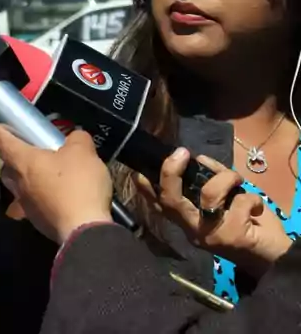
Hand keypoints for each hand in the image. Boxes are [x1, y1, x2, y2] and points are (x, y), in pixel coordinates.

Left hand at [0, 126, 113, 243]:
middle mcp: (18, 183)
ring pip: (17, 188)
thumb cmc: (77, 185)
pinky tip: (53, 199)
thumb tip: (75, 138)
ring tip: (42, 176)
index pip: (2, 142)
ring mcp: (25, 205)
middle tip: (29, 154)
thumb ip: (76, 139)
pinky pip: (31, 206)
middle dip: (13, 159)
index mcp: (23, 161)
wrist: (83, 231)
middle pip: (7, 168)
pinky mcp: (36, 222)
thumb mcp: (83, 152)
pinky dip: (38, 200)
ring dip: (25, 181)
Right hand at [136, 149, 292, 277]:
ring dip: (226, 178)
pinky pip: (239, 202)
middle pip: (171, 200)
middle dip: (171, 172)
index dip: (145, 189)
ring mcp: (210, 234)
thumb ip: (210, 182)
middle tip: (182, 152)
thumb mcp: (225, 202)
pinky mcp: (231, 236)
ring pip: (209, 194)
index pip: (160, 206)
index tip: (138, 171)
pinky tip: (256, 207)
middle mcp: (192, 230)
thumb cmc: (247, 227)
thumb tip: (199, 159)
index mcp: (187, 222)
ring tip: (237, 178)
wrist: (272, 258)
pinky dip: (251, 198)